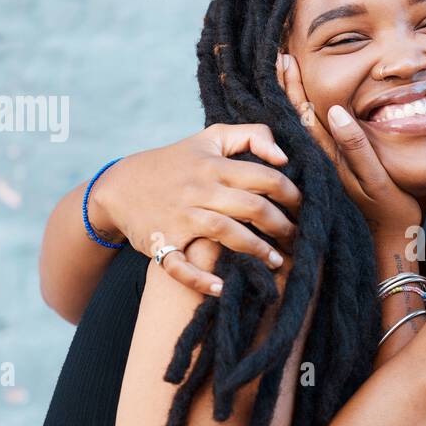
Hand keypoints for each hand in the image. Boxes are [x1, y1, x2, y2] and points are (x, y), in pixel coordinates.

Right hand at [89, 123, 301, 296]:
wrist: (120, 186)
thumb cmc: (176, 162)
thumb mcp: (210, 138)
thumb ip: (252, 136)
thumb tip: (284, 156)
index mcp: (214, 165)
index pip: (265, 177)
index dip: (292, 194)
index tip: (305, 208)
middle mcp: (199, 190)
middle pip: (252, 207)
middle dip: (282, 226)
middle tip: (298, 239)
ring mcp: (180, 217)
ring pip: (225, 232)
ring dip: (256, 250)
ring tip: (277, 262)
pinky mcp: (161, 243)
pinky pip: (180, 265)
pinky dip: (200, 279)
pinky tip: (222, 289)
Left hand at [277, 52, 421, 239]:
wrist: (394, 242)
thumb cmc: (391, 210)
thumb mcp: (376, 179)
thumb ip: (357, 147)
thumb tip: (335, 110)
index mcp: (329, 157)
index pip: (304, 116)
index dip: (293, 87)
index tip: (283, 59)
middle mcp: (323, 161)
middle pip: (299, 118)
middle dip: (288, 87)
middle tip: (278, 57)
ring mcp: (328, 168)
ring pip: (305, 129)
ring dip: (295, 100)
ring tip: (284, 74)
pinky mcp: (335, 175)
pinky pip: (315, 142)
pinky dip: (307, 120)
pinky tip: (304, 109)